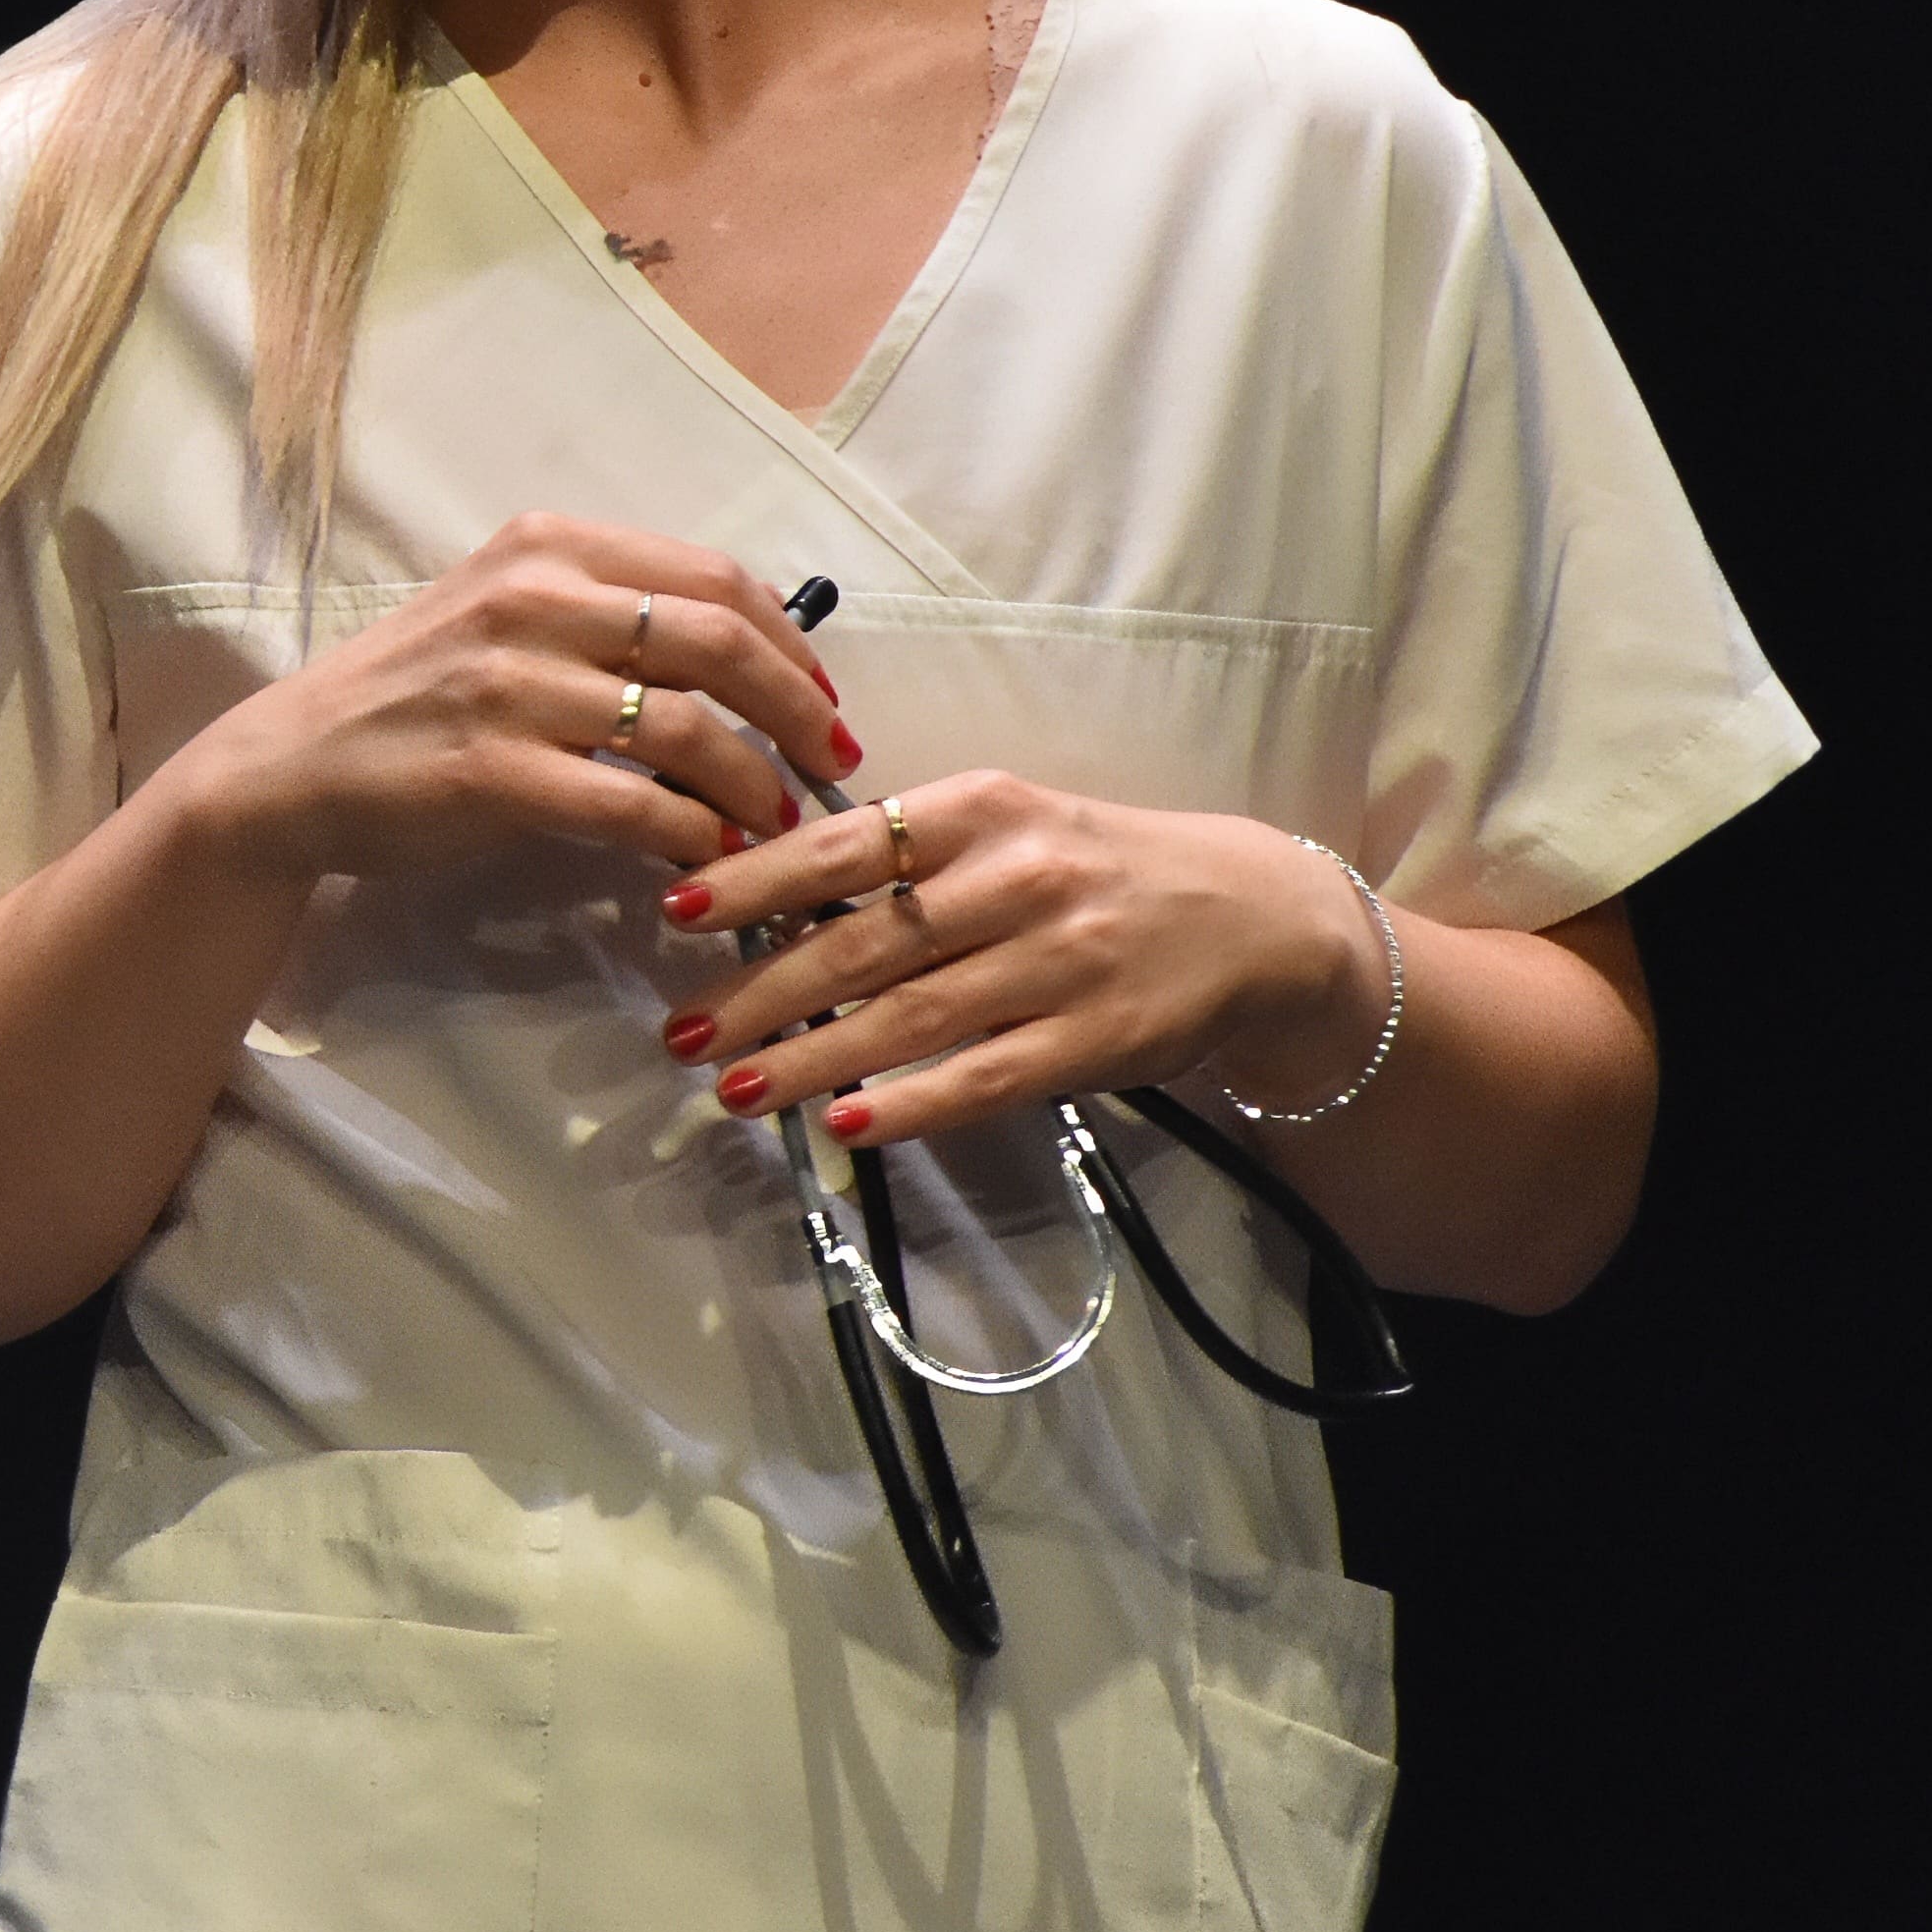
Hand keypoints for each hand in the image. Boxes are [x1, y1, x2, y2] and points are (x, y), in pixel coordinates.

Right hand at [163, 515, 863, 891]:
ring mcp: (508, 683)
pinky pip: (629, 804)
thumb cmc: (412, 696)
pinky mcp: (490, 768)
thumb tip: (746, 652)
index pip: (715, 578)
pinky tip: (708, 855)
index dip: (793, 643)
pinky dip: (689, 833)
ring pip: (684, 724)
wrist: (291, 769)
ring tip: (774, 822)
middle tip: (830, 763)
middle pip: (717, 639)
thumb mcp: (505, 616)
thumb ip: (608, 615)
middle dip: (797, 709)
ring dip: (753, 782)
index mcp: (549, 548)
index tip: (822, 700)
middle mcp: (532, 598)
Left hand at [651, 774, 1378, 1149]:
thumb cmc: (1097, 869)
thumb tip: (770, 895)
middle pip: (864, 941)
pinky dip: (909, 1104)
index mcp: (982, 809)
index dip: (756, 877)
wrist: (1254, 919)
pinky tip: (845, 1123)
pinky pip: (983, 1077)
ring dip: (812, 1058)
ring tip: (735, 1088)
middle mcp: (1018, 879)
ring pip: (910, 1017)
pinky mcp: (1095, 1040)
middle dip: (761, 990)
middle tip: (684, 1030)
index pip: (846, 842)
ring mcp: (1060, 962)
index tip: (678, 907)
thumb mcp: (1007, 827)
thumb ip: (907, 855)